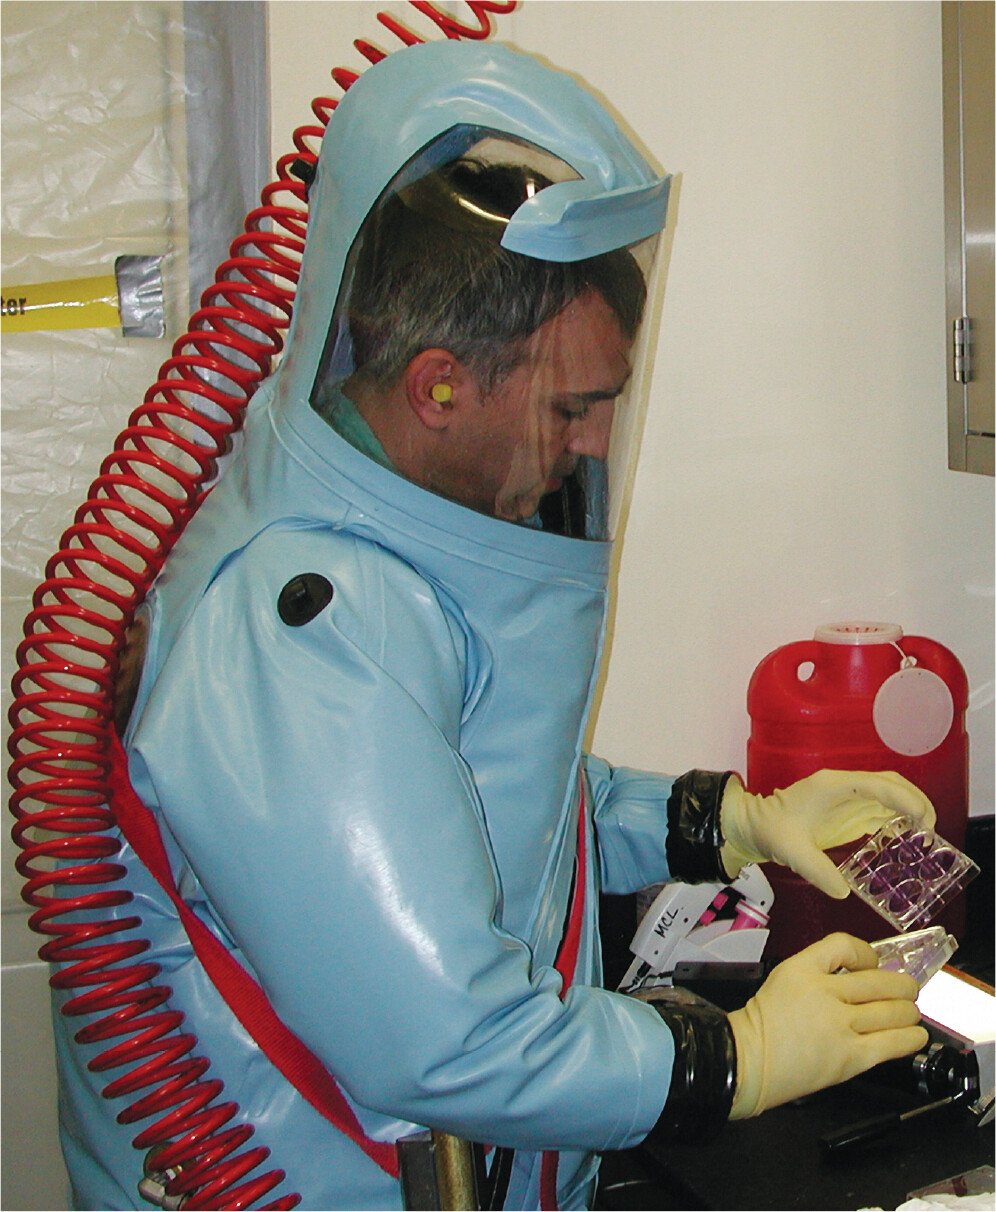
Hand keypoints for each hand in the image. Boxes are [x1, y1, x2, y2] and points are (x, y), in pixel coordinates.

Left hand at [720, 769, 934, 897]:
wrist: (755, 824)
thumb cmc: (771, 829)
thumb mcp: (791, 851)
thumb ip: (816, 870)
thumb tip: (843, 891)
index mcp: (833, 786)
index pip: (877, 784)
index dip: (903, 798)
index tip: (922, 818)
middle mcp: (845, 787)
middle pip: (891, 784)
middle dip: (916, 801)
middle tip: (932, 831)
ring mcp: (848, 797)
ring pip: (890, 795)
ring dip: (911, 811)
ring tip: (927, 839)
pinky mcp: (849, 811)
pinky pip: (881, 810)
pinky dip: (899, 821)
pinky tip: (908, 842)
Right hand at [728, 933, 926, 1117]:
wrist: (749, 1061)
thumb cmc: (764, 1024)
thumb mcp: (785, 978)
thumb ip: (819, 971)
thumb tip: (862, 974)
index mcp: (802, 968)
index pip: (845, 946)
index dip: (868, 954)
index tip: (874, 962)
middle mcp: (823, 993)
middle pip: (879, 982)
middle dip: (902, 986)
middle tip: (908, 989)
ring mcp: (838, 1025)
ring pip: (892, 1012)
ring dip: (909, 1011)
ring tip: (911, 1012)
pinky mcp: (849, 1057)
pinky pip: (891, 1044)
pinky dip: (910, 1038)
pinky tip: (916, 1035)